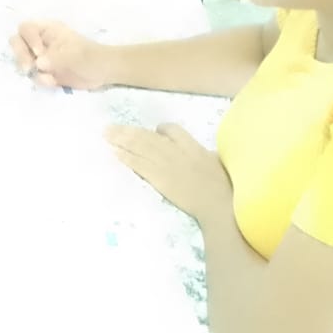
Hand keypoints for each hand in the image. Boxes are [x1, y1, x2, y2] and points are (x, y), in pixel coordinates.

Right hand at [10, 20, 116, 89]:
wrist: (103, 73)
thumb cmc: (92, 57)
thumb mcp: (76, 54)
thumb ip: (57, 57)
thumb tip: (38, 63)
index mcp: (48, 30)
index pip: (26, 28)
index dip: (28, 40)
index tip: (39, 53)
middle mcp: (40, 41)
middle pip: (17, 42)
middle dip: (21, 55)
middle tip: (28, 68)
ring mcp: (40, 57)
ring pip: (21, 60)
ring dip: (28, 69)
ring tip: (46, 76)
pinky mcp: (44, 72)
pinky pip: (33, 76)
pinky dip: (41, 81)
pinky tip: (54, 82)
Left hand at [106, 123, 233, 223]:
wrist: (218, 204)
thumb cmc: (225, 187)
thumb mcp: (217, 163)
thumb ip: (205, 155)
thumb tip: (205, 154)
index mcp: (192, 145)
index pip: (171, 129)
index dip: (159, 129)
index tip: (151, 131)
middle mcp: (176, 150)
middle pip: (147, 136)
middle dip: (127, 131)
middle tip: (110, 127)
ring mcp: (166, 164)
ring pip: (139, 147)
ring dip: (120, 140)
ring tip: (106, 135)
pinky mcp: (159, 178)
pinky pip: (139, 164)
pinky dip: (125, 157)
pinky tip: (114, 153)